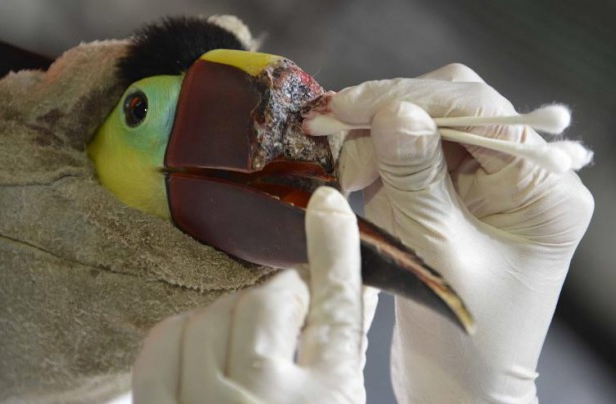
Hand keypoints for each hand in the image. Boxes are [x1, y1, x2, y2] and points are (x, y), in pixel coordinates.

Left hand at [132, 187, 374, 403]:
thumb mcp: (343, 402)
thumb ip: (345, 347)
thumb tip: (351, 287)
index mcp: (330, 399)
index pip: (338, 307)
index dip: (335, 249)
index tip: (329, 203)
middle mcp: (269, 401)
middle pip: (268, 300)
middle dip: (279, 302)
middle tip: (286, 325)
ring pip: (214, 312)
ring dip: (232, 319)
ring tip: (247, 351)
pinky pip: (163, 341)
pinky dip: (184, 334)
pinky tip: (203, 352)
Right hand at [305, 64, 593, 402]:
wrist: (460, 384)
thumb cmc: (466, 335)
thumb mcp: (439, 251)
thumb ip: (416, 176)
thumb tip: (392, 108)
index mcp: (541, 188)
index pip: (481, 111)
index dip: (412, 96)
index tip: (349, 105)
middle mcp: (517, 175)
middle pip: (453, 109)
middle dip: (389, 114)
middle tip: (332, 128)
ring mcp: (481, 182)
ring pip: (424, 126)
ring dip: (375, 138)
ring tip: (343, 172)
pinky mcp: (449, 195)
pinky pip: (408, 156)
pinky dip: (375, 159)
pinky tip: (352, 176)